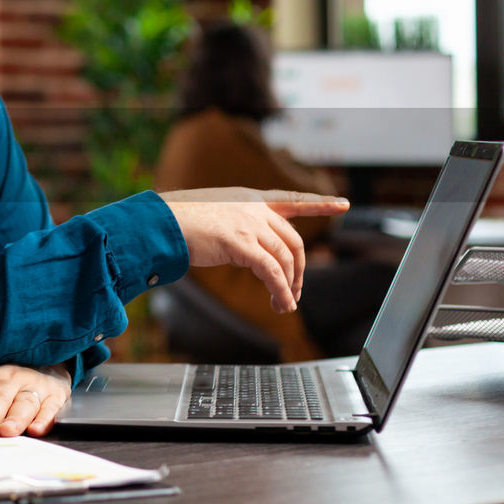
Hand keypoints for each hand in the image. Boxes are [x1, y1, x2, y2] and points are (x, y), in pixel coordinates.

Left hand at [0, 364, 71, 438]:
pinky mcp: (55, 396)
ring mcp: (34, 386)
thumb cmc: (9, 386)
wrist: (47, 369)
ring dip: (16, 417)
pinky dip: (44, 419)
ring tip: (7, 431)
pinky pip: (50, 407)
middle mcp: (11, 380)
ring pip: (24, 401)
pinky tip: (37, 429)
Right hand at [159, 187, 349, 314]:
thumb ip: (237, 226)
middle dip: (299, 269)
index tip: (343, 204)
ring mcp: (249, 225)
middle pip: (293, 241)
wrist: (160, 222)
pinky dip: (281, 290)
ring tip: (285, 304)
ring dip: (290, 286)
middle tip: (295, 289)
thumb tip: (248, 249)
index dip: (320, 203)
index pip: (293, 200)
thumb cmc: (179, 221)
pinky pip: (271, 272)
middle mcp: (254, 209)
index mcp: (250, 199)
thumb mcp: (216, 215)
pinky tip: (282, 303)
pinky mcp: (241, 244)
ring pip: (285, 259)